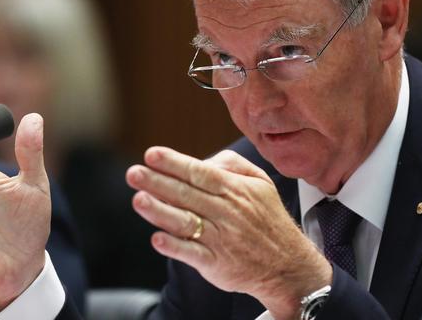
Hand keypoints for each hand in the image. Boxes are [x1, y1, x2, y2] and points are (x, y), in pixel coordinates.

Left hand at [126, 147, 331, 319]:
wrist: (288, 266)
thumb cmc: (268, 219)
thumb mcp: (261, 182)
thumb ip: (232, 164)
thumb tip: (203, 160)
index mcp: (234, 189)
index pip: (199, 172)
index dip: (174, 163)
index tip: (151, 154)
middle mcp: (226, 212)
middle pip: (187, 194)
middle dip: (158, 182)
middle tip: (133, 173)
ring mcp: (221, 239)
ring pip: (186, 222)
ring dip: (160, 211)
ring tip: (138, 200)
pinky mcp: (217, 264)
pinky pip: (193, 254)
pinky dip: (175, 247)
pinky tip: (157, 239)